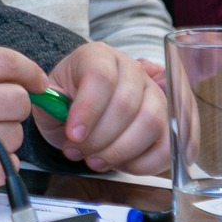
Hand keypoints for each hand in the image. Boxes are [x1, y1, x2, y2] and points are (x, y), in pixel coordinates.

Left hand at [38, 42, 169, 175]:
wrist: (85, 109)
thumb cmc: (68, 102)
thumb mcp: (51, 98)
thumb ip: (51, 103)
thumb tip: (56, 109)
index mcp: (99, 56)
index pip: (101, 77)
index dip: (88, 110)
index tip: (73, 135)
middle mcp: (133, 70)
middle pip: (127, 104)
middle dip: (99, 138)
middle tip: (77, 152)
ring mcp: (156, 94)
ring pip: (151, 124)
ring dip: (120, 152)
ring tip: (95, 161)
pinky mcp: (170, 122)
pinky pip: (169, 146)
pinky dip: (144, 163)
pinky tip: (120, 165)